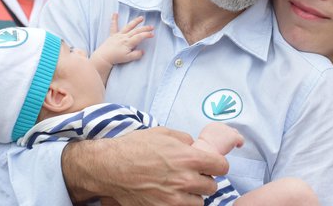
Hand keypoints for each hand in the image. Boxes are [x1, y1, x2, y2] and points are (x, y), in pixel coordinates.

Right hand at [63, 126, 228, 205]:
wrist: (110, 166)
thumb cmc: (135, 147)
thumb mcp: (163, 133)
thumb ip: (185, 140)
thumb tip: (194, 146)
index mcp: (188, 158)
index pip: (221, 167)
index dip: (218, 165)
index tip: (213, 165)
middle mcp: (185, 180)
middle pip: (212, 186)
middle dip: (205, 180)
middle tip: (194, 176)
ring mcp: (174, 198)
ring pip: (199, 202)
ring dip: (194, 195)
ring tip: (182, 188)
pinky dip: (180, 204)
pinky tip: (172, 196)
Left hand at [93, 13, 153, 66]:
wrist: (104, 57)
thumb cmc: (116, 58)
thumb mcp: (128, 59)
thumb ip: (136, 55)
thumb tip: (142, 51)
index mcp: (128, 42)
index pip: (140, 37)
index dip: (147, 35)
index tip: (152, 34)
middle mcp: (124, 37)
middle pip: (136, 31)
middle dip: (145, 28)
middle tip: (152, 27)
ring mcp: (118, 35)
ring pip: (128, 26)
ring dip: (135, 22)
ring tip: (141, 18)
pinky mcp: (113, 35)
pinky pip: (113, 26)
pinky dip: (114, 19)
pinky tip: (115, 13)